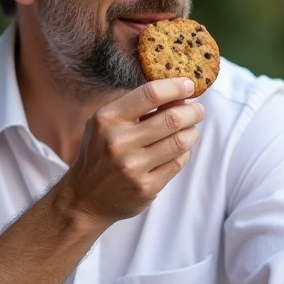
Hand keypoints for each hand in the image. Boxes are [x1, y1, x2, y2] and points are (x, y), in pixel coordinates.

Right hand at [57, 79, 204, 226]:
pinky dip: (184, 153)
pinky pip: (178, 163)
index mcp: (107, 119)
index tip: (189, 85)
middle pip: (172, 118)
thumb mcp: (106, 123)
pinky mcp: (146, 187)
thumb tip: (178, 94)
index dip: (176, 87)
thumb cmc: (100, 152)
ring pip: (180, 141)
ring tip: (191, 129)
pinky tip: (179, 149)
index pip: (151, 94)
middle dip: (192, 111)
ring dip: (192, 132)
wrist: (85, 198)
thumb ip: (136, 107)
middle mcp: (119, 142)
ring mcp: (133, 167)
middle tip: (198, 110)